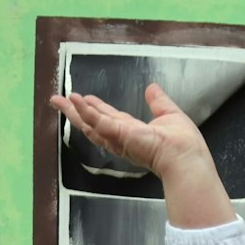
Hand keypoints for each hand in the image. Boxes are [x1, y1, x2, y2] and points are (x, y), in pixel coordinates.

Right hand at [47, 83, 211, 180]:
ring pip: (90, 123)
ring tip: (58, 99)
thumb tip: (152, 88)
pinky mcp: (119, 134)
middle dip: (75, 112)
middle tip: (59, 100)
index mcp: (134, 132)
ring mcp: (118, 137)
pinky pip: (98, 121)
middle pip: (93, 122)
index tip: (85, 99)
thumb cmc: (183, 141)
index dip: (96, 109)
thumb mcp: (169, 114)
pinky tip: (75, 99)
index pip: (109, 118)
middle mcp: (122, 136)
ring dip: (73, 111)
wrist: (185, 156)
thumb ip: (158, 101)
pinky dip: (85, 110)